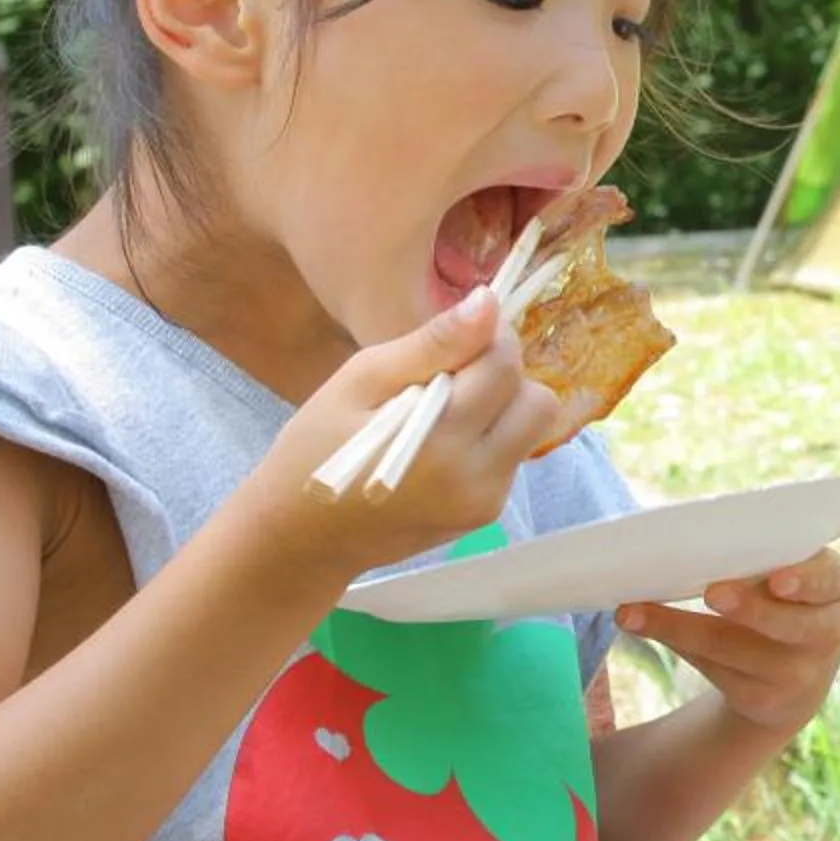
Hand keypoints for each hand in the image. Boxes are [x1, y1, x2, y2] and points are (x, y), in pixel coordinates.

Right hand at [248, 290, 564, 578]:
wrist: (302, 536)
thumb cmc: (316, 447)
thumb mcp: (361, 380)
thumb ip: (432, 343)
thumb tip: (489, 303)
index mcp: (441, 436)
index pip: (505, 366)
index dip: (490, 338)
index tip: (459, 336)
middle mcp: (475, 474)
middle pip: (537, 401)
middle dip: (505, 376)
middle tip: (454, 376)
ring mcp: (485, 501)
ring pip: (531, 430)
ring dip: (502, 408)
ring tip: (445, 411)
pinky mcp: (485, 516)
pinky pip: (512, 458)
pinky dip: (490, 439)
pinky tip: (443, 443)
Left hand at [617, 547, 839, 736]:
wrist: (793, 681)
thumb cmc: (780, 603)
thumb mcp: (787, 580)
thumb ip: (758, 560)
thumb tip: (684, 535)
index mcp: (830, 588)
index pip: (826, 579)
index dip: (804, 579)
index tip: (777, 579)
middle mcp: (823, 634)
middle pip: (785, 624)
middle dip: (748, 608)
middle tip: (712, 594)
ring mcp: (796, 674)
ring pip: (733, 649)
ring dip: (679, 627)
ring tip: (633, 612)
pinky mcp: (762, 701)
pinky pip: (711, 668)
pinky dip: (672, 641)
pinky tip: (640, 624)